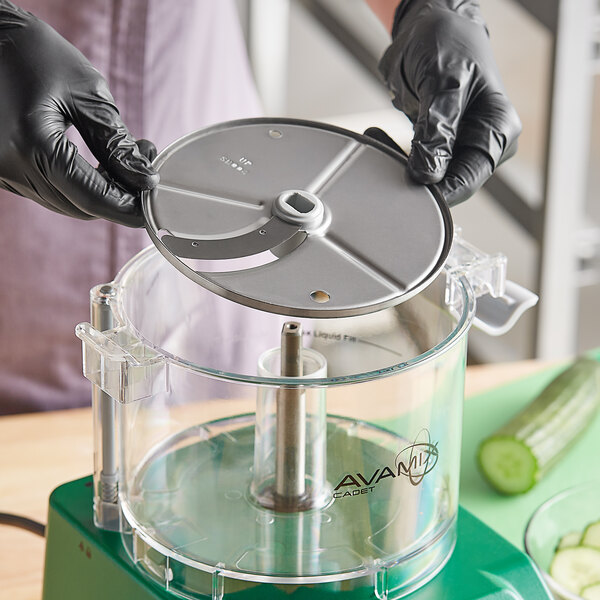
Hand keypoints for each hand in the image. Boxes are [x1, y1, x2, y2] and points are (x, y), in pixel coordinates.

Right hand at [0, 2, 158, 225]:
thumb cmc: (33, 52)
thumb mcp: (86, 93)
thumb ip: (116, 143)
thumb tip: (145, 179)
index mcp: (31, 147)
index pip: (92, 198)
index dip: (130, 206)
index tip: (156, 201)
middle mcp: (10, 167)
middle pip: (80, 206)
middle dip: (118, 197)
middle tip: (145, 170)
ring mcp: (2, 172)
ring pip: (65, 203)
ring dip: (100, 192)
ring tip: (125, 161)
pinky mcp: (2, 168)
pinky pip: (49, 190)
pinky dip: (77, 185)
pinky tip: (98, 164)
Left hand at [378, 0, 520, 205]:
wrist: (430, 24)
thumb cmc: (448, 42)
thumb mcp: (443, 81)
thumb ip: (438, 128)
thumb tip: (429, 173)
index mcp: (498, 131)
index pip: (468, 180)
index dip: (436, 190)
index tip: (405, 182)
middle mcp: (482, 144)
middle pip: (448, 183)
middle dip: (414, 175)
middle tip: (384, 151)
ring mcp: (460, 147)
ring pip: (428, 177)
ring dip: (400, 165)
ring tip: (378, 139)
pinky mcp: (438, 145)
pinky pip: (415, 164)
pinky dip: (395, 156)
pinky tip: (380, 138)